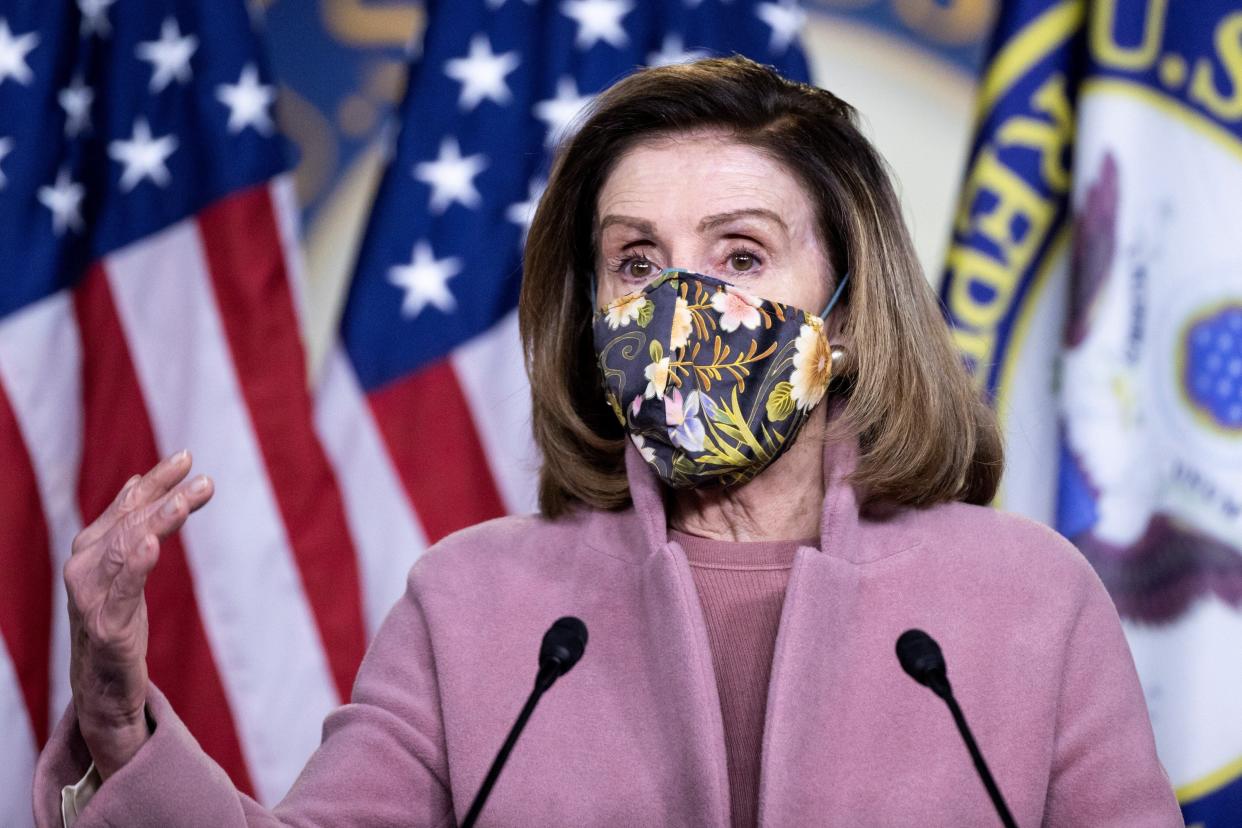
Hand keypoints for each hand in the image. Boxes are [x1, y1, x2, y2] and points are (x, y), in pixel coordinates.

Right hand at [64, 450, 213, 779]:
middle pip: (130, 522)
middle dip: (168, 497)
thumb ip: (130, 527)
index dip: (156, 481)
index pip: (126, 505)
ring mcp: (91, 598)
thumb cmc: (115, 622)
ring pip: (128, 549)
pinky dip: (136, 565)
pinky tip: (153, 544)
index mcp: (90, 550)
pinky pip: (122, 591)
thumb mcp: (125, 570)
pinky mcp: (104, 628)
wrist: (101, 687)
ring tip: (187, 501)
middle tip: (205, 480)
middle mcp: (83, 568)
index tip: (187, 458)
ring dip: (159, 521)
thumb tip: (143, 481)